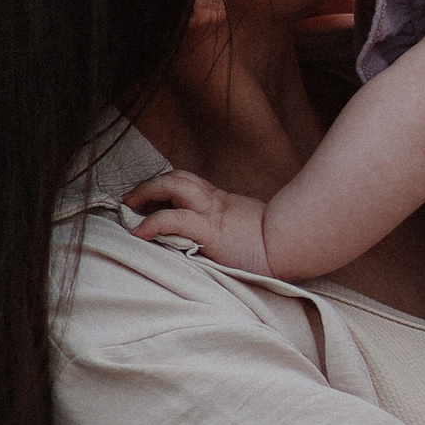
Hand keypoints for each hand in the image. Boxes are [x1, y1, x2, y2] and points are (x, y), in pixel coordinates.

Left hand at [126, 169, 271, 273]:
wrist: (294, 246)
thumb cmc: (277, 246)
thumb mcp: (248, 232)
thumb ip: (229, 231)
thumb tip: (216, 243)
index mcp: (223, 203)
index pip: (189, 184)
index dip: (166, 187)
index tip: (149, 201)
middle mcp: (215, 203)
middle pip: (178, 178)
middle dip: (150, 185)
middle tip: (131, 199)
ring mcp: (212, 214)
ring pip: (173, 187)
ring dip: (146, 192)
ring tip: (129, 206)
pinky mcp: (210, 231)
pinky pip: (175, 220)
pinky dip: (152, 222)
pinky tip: (139, 232)